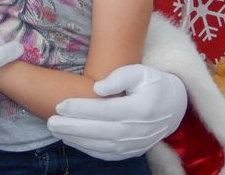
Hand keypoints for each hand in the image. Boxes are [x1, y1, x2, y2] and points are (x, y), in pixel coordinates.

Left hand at [47, 64, 186, 159]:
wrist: (173, 107)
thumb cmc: (152, 84)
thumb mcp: (140, 71)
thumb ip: (119, 77)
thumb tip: (97, 87)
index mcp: (141, 109)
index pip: (106, 111)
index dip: (82, 109)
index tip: (60, 105)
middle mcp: (138, 130)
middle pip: (100, 131)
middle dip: (73, 128)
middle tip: (50, 122)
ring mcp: (136, 144)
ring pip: (101, 146)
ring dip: (76, 140)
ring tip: (55, 130)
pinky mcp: (132, 151)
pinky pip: (107, 154)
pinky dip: (87, 149)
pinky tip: (70, 139)